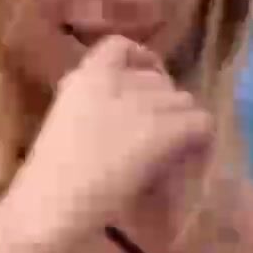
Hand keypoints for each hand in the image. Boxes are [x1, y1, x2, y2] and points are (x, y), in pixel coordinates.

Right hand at [0, 36, 212, 252]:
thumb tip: (131, 105)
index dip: (140, 59)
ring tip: (169, 151)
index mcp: (84, 77)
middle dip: (163, 104)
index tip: (145, 79)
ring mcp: (145, 104)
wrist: (50, 206)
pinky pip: (202, 123)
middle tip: (157, 134)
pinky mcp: (166, 129)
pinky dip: (200, 140)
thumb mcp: (66, 121)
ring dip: (181, 123)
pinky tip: (186, 159)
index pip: (119, 46)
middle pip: (161, 81)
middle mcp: (117, 81)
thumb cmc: (51, 178)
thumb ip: (94, 102)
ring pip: (185, 101)